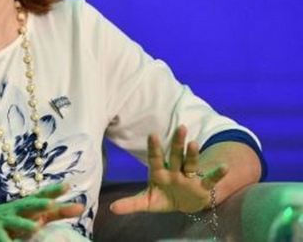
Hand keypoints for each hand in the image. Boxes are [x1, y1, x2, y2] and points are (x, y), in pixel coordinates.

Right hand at [0, 184, 83, 241]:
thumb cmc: (10, 219)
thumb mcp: (31, 214)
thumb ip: (55, 212)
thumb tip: (81, 207)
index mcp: (26, 205)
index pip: (42, 196)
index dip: (54, 191)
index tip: (69, 185)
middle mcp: (16, 211)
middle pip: (29, 205)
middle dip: (39, 204)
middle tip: (50, 203)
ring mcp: (4, 222)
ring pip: (16, 224)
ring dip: (24, 225)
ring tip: (34, 228)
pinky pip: (2, 240)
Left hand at [109, 125, 226, 213]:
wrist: (184, 204)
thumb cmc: (163, 198)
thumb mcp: (147, 202)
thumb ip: (131, 204)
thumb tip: (111, 208)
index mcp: (159, 173)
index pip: (156, 159)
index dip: (154, 148)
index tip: (152, 134)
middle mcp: (175, 171)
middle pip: (175, 156)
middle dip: (177, 143)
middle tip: (180, 127)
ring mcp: (189, 178)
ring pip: (191, 163)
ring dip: (193, 154)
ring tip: (194, 143)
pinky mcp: (202, 187)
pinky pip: (210, 180)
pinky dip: (217, 174)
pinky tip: (224, 166)